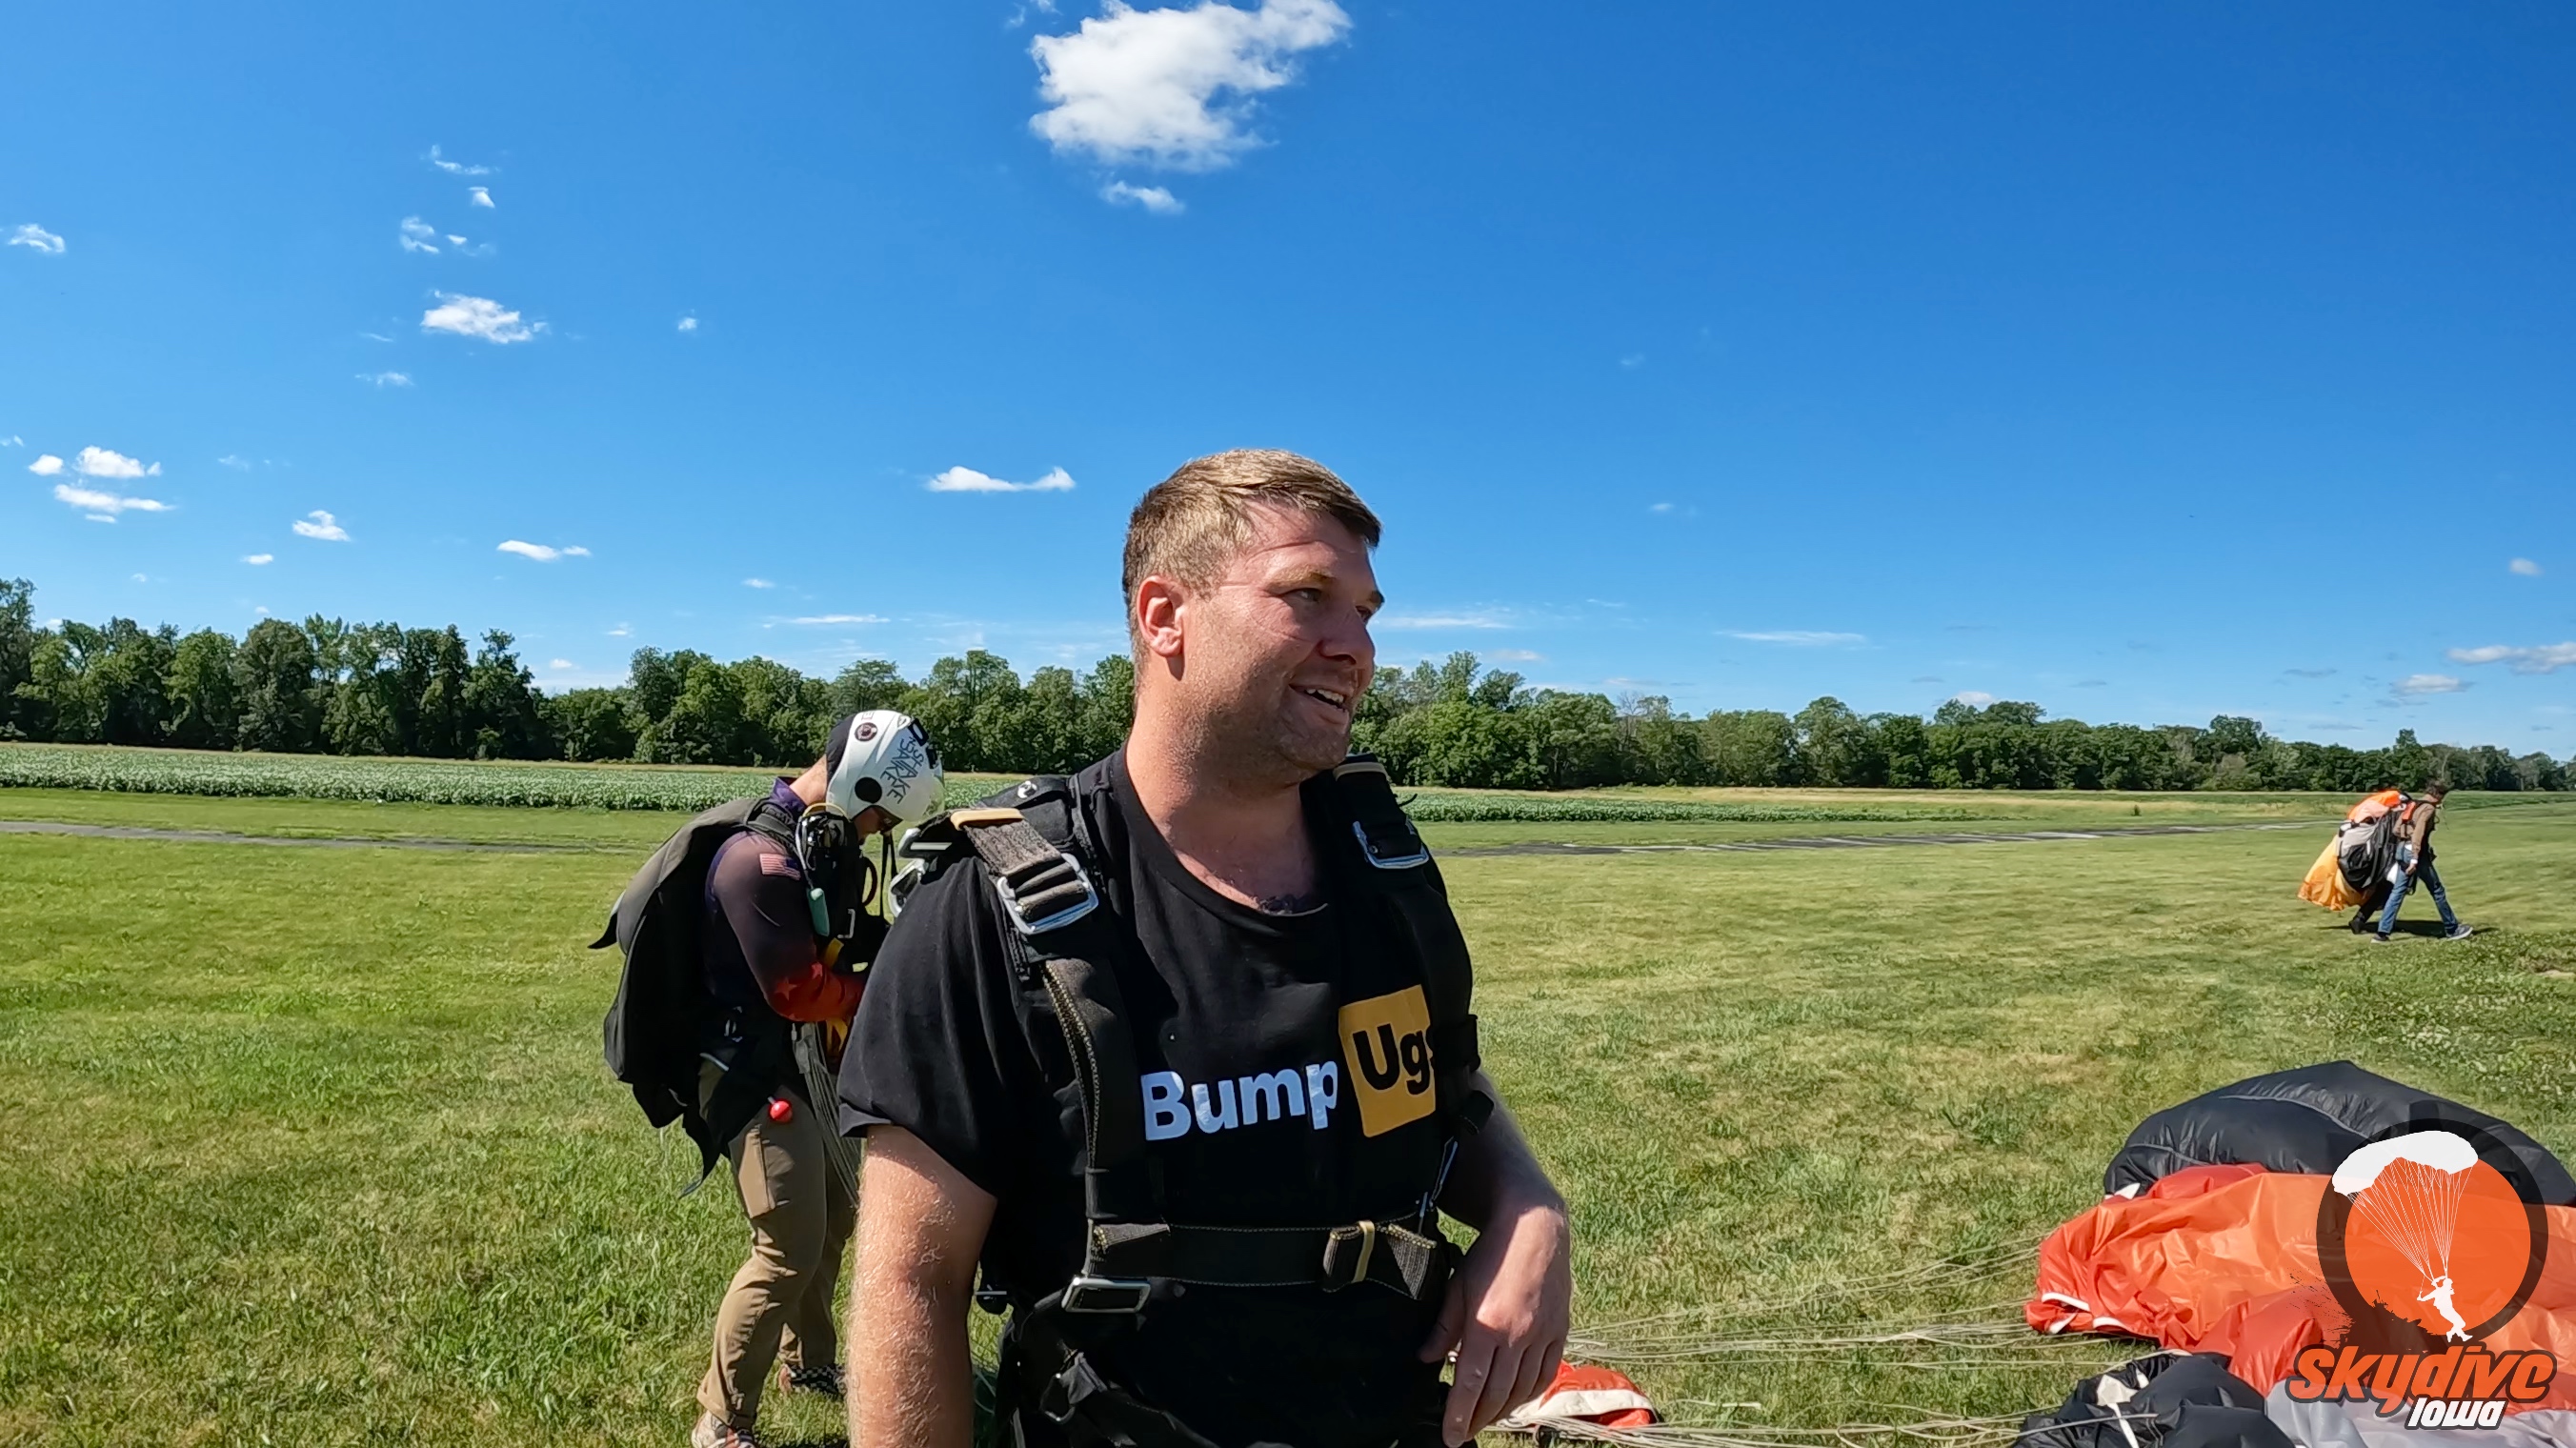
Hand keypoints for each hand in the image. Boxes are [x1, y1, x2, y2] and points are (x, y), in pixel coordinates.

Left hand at [1419, 1201, 1570, 1445]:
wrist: (1534, 1227)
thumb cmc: (1490, 1254)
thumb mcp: (1457, 1285)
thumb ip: (1443, 1326)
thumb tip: (1426, 1358)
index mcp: (1487, 1325)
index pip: (1471, 1383)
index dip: (1459, 1414)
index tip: (1450, 1437)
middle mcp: (1517, 1335)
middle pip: (1497, 1393)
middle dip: (1478, 1419)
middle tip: (1464, 1434)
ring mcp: (1542, 1335)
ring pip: (1523, 1388)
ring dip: (1503, 1410)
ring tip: (1485, 1419)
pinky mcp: (1559, 1331)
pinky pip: (1546, 1373)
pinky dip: (1530, 1392)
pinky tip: (1516, 1398)